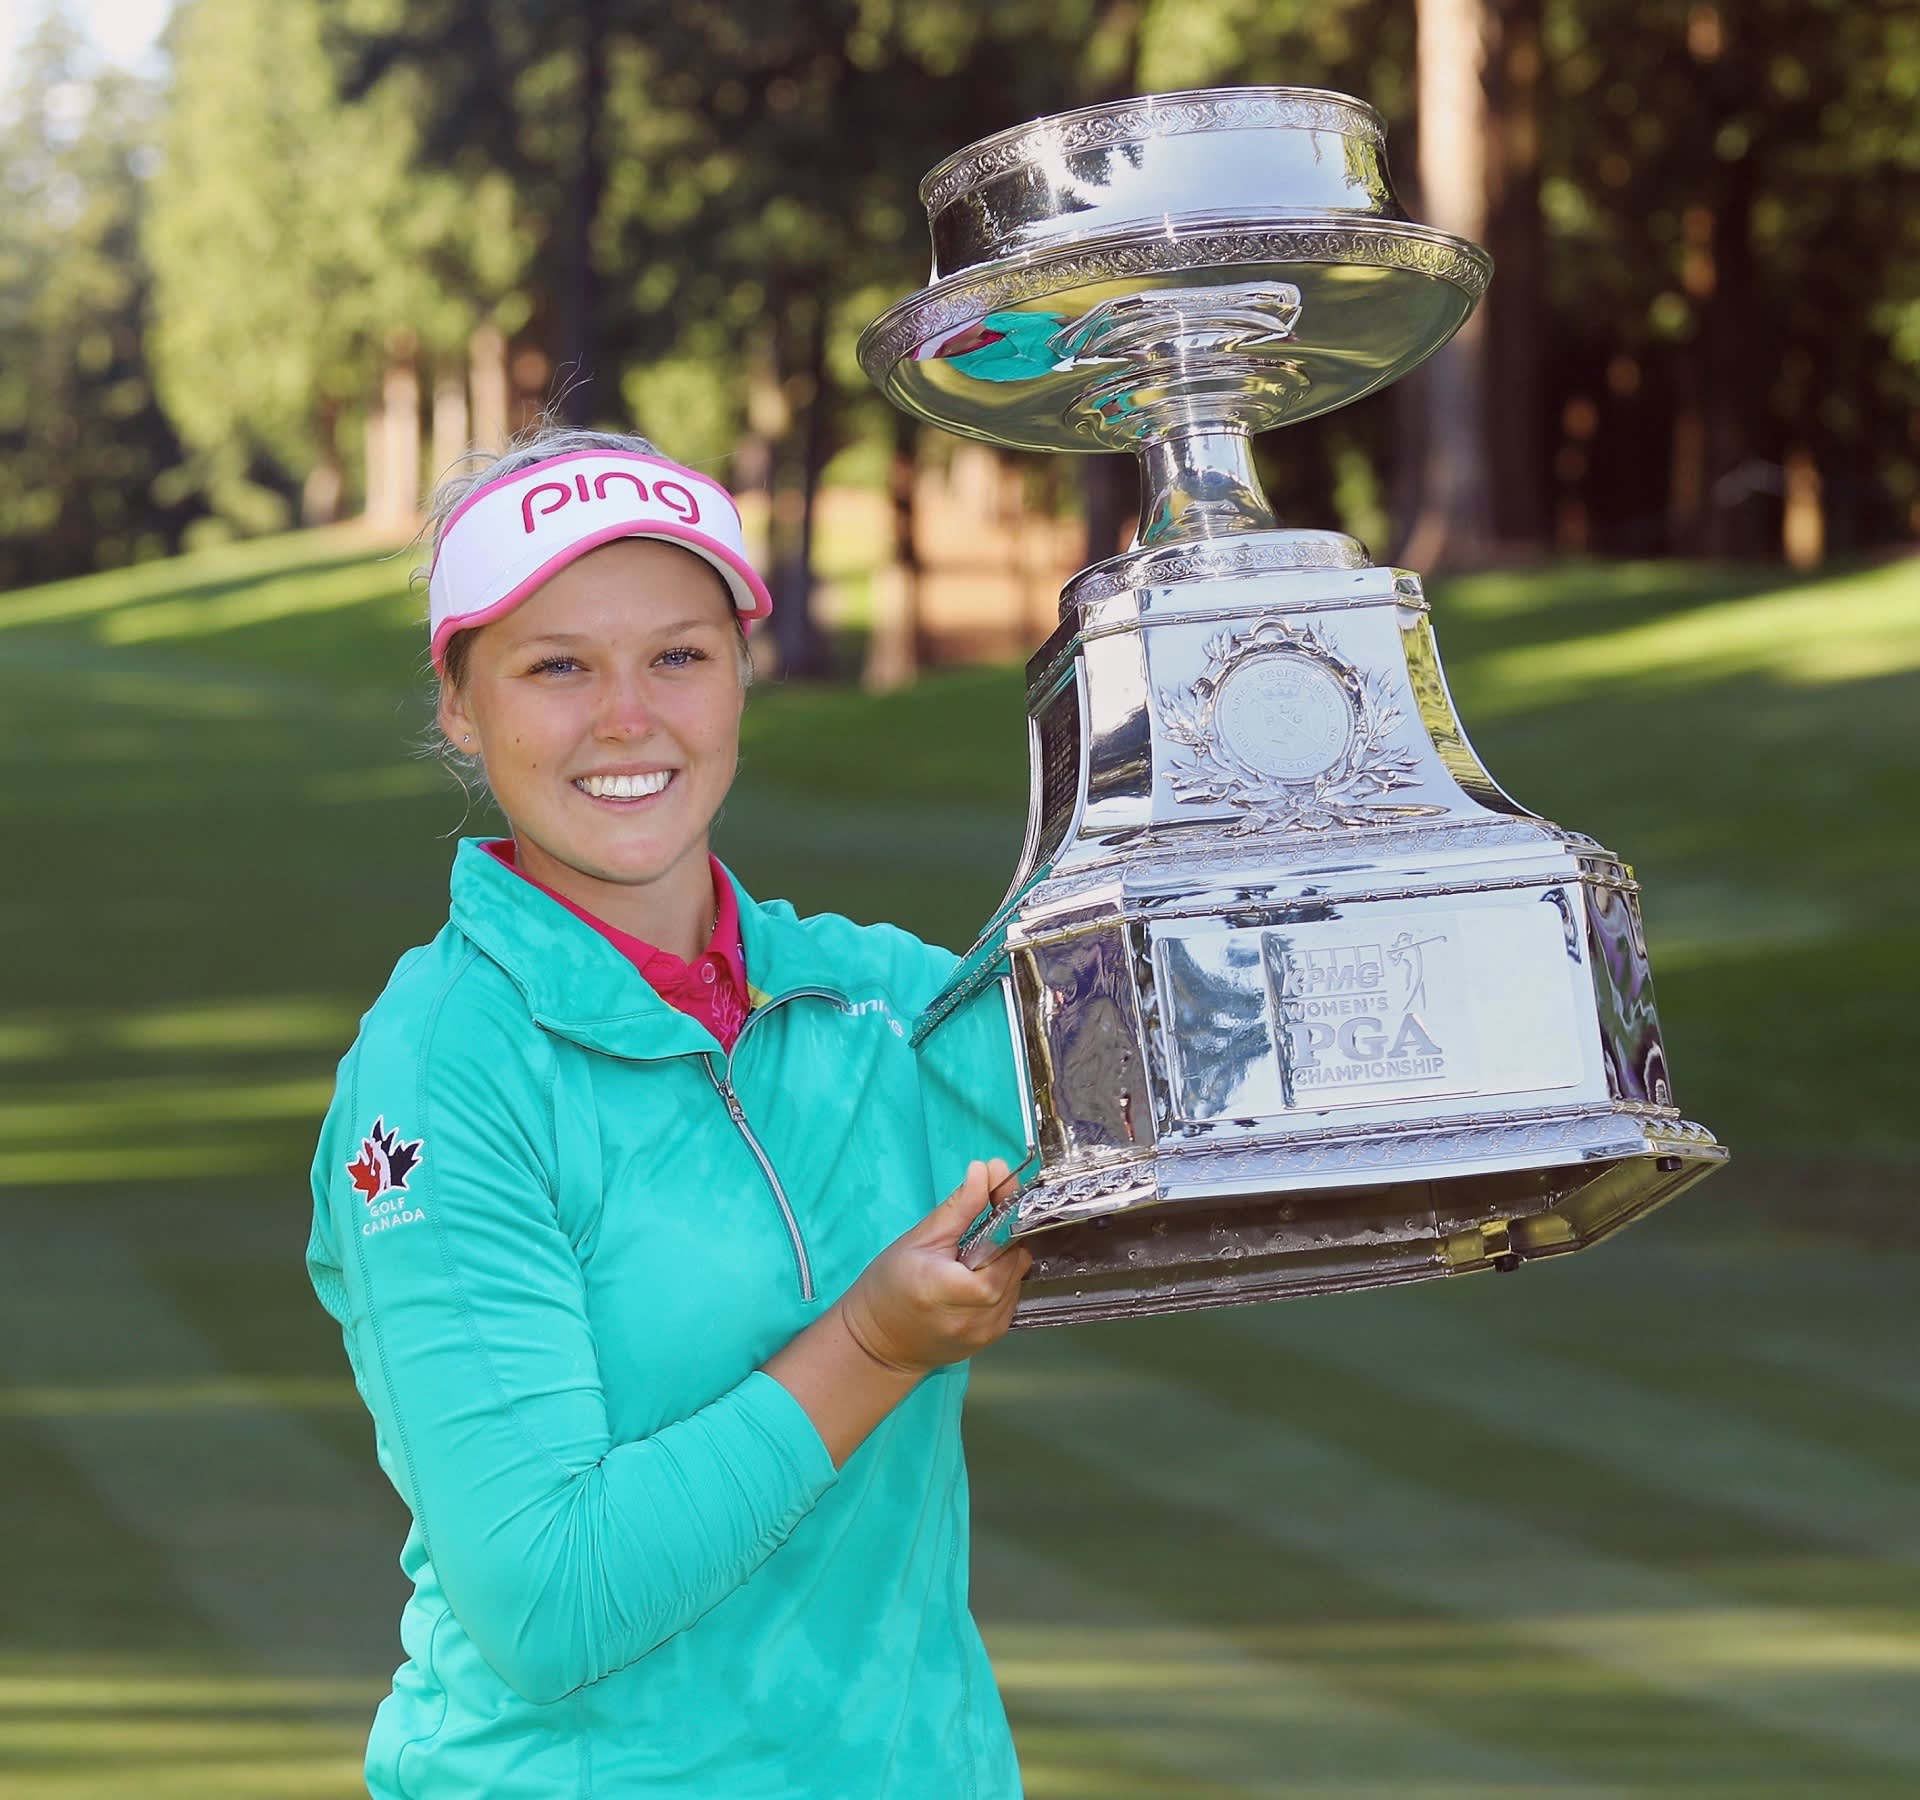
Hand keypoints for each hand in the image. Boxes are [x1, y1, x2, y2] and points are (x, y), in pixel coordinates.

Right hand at [837, 1159, 1031, 1374]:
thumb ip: (960, 1206)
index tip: (999, 1190)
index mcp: (953, 1289)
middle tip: (976, 1227)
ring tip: (970, 1256)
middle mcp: (976, 1316)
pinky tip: (973, 1278)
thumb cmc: (888, 1286)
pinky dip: (1000, 1282)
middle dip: (1003, 1238)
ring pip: (1018, 1279)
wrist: (878, 1342)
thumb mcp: (920, 1239)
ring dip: (1003, 1260)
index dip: (1005, 1215)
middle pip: (1016, 1261)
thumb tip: (986, 1171)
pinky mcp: (992, 1338)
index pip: (1005, 1246)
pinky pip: (1011, 1298)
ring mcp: (987, 1332)